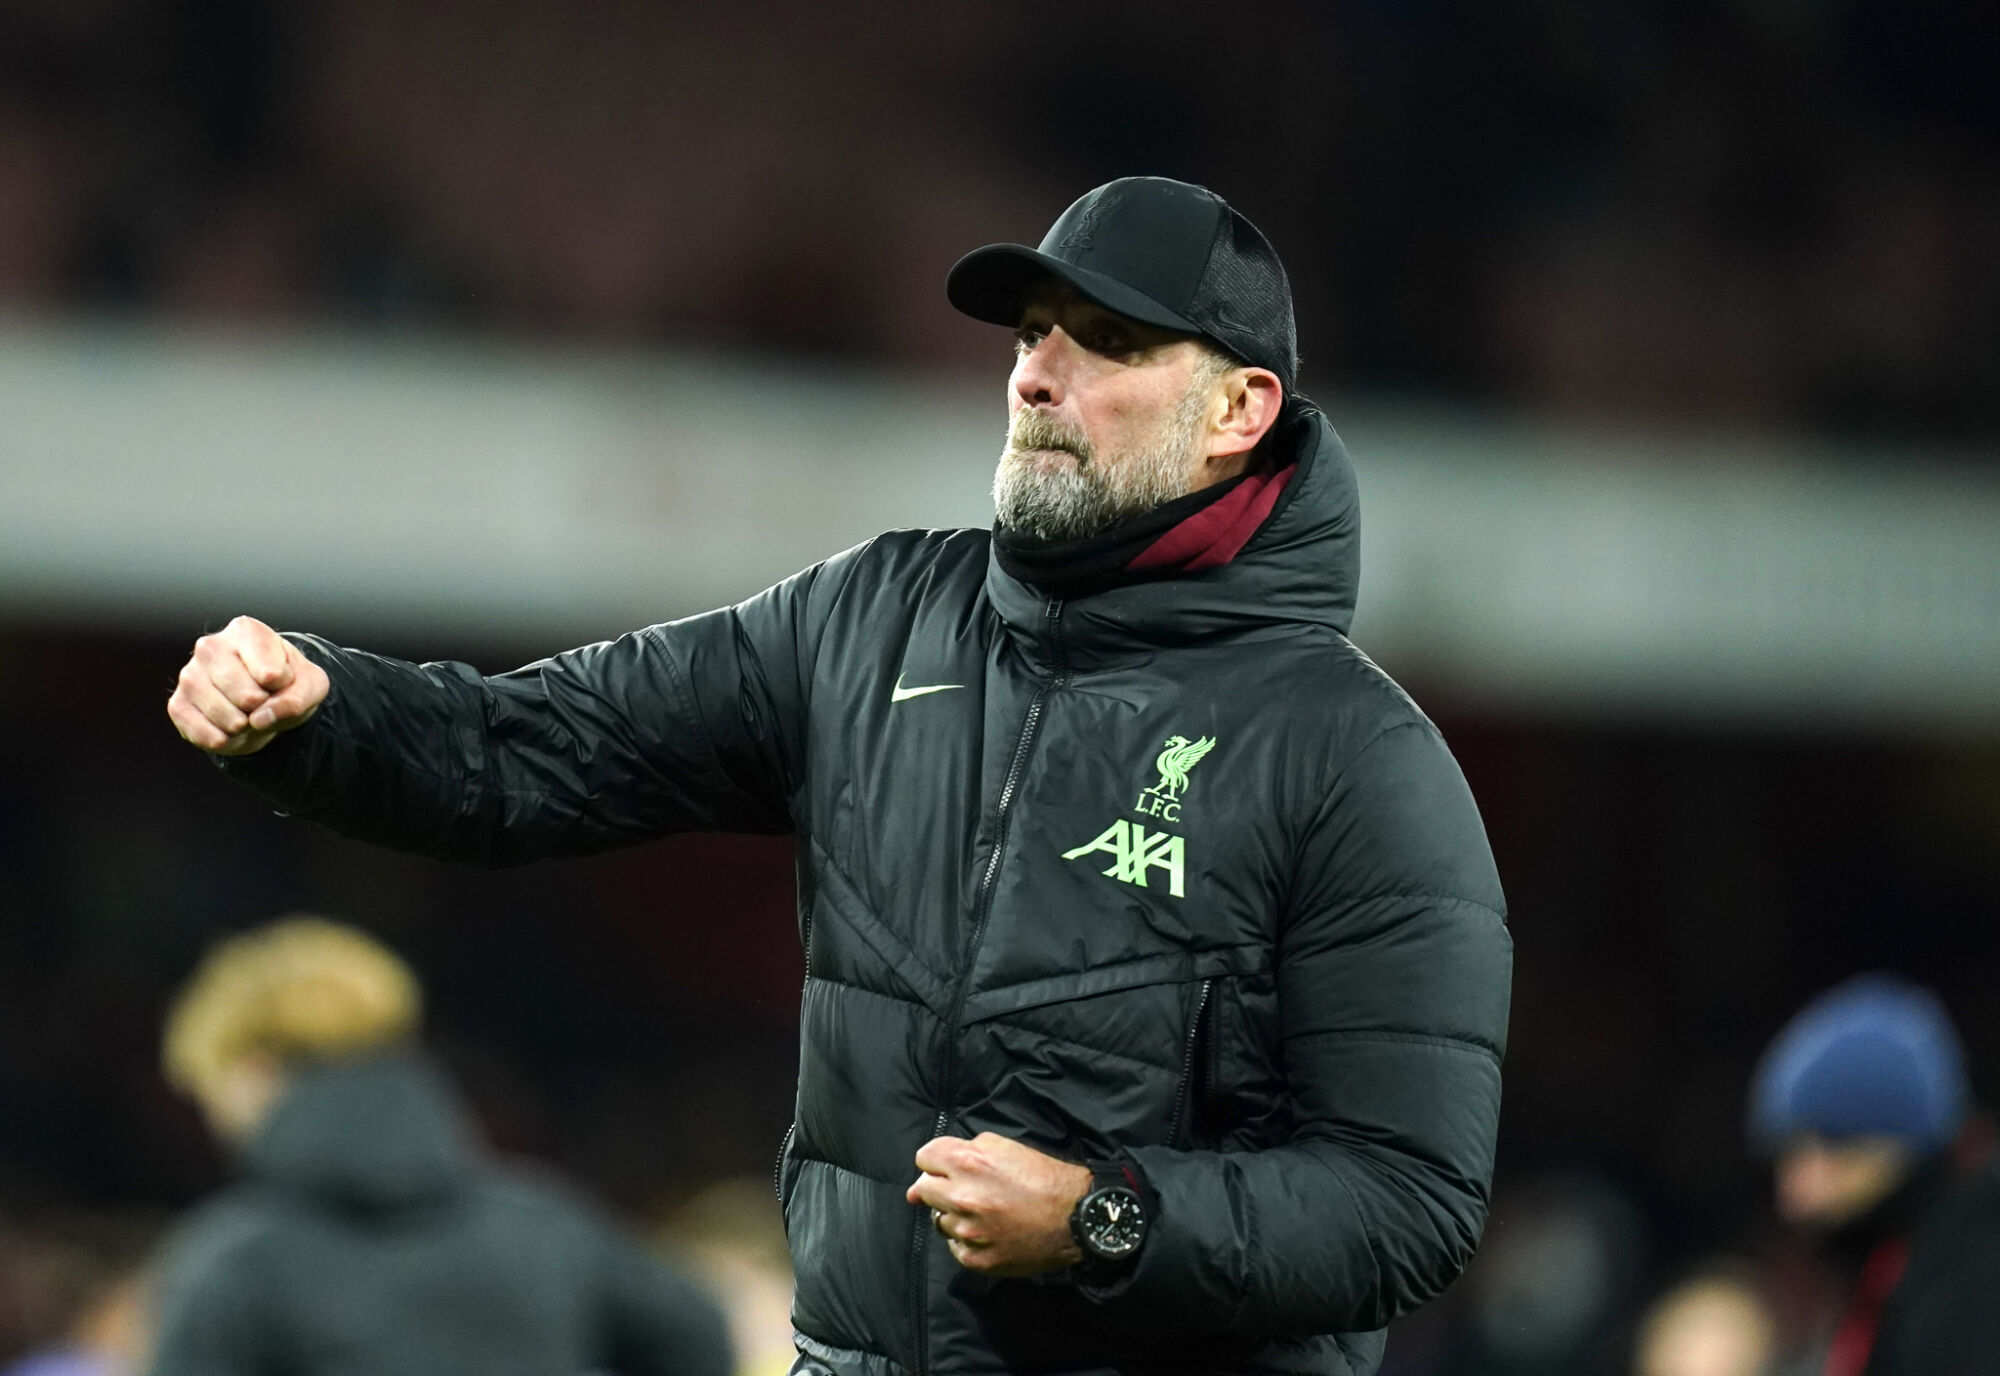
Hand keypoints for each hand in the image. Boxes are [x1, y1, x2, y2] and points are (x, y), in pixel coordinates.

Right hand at [168, 616, 328, 755]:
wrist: (262, 700)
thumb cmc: (286, 683)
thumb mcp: (311, 685)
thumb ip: (299, 698)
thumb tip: (260, 718)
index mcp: (246, 631)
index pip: (273, 674)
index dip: (285, 686)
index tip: (281, 678)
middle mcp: (211, 647)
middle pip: (248, 697)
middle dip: (263, 708)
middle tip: (262, 699)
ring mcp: (189, 675)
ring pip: (227, 718)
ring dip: (246, 726)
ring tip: (246, 711)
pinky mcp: (177, 704)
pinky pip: (206, 735)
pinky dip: (226, 740)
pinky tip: (229, 727)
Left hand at [906, 1132, 1090, 1276]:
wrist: (1075, 1218)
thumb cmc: (1044, 1177)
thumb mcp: (1006, 1147)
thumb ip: (968, 1149)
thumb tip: (937, 1164)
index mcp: (969, 1162)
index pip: (925, 1157)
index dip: (936, 1160)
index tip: (945, 1167)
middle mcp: (962, 1196)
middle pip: (922, 1189)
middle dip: (938, 1186)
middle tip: (959, 1190)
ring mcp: (967, 1231)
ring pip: (938, 1219)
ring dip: (953, 1214)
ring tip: (982, 1212)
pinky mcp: (975, 1258)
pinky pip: (953, 1245)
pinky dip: (965, 1238)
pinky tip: (988, 1232)